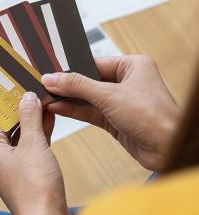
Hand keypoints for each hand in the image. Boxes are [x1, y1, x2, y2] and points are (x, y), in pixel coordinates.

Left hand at [0, 92, 70, 214]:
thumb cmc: (35, 188)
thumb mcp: (33, 144)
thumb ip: (29, 118)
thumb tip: (27, 98)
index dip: (10, 102)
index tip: (19, 88)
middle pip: (9, 126)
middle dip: (24, 110)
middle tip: (35, 92)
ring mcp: (11, 166)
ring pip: (21, 136)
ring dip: (33, 121)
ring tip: (44, 102)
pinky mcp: (25, 172)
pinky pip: (30, 147)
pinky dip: (39, 134)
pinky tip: (49, 120)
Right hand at [42, 56, 179, 171]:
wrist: (169, 151)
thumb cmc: (154, 117)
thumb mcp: (109, 96)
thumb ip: (78, 86)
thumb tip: (53, 78)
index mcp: (132, 66)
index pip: (94, 63)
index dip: (72, 68)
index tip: (51, 70)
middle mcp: (126, 81)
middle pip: (89, 80)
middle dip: (67, 85)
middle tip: (45, 84)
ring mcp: (120, 101)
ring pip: (87, 97)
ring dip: (68, 99)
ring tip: (46, 97)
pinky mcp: (114, 119)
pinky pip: (89, 111)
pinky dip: (74, 110)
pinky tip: (58, 107)